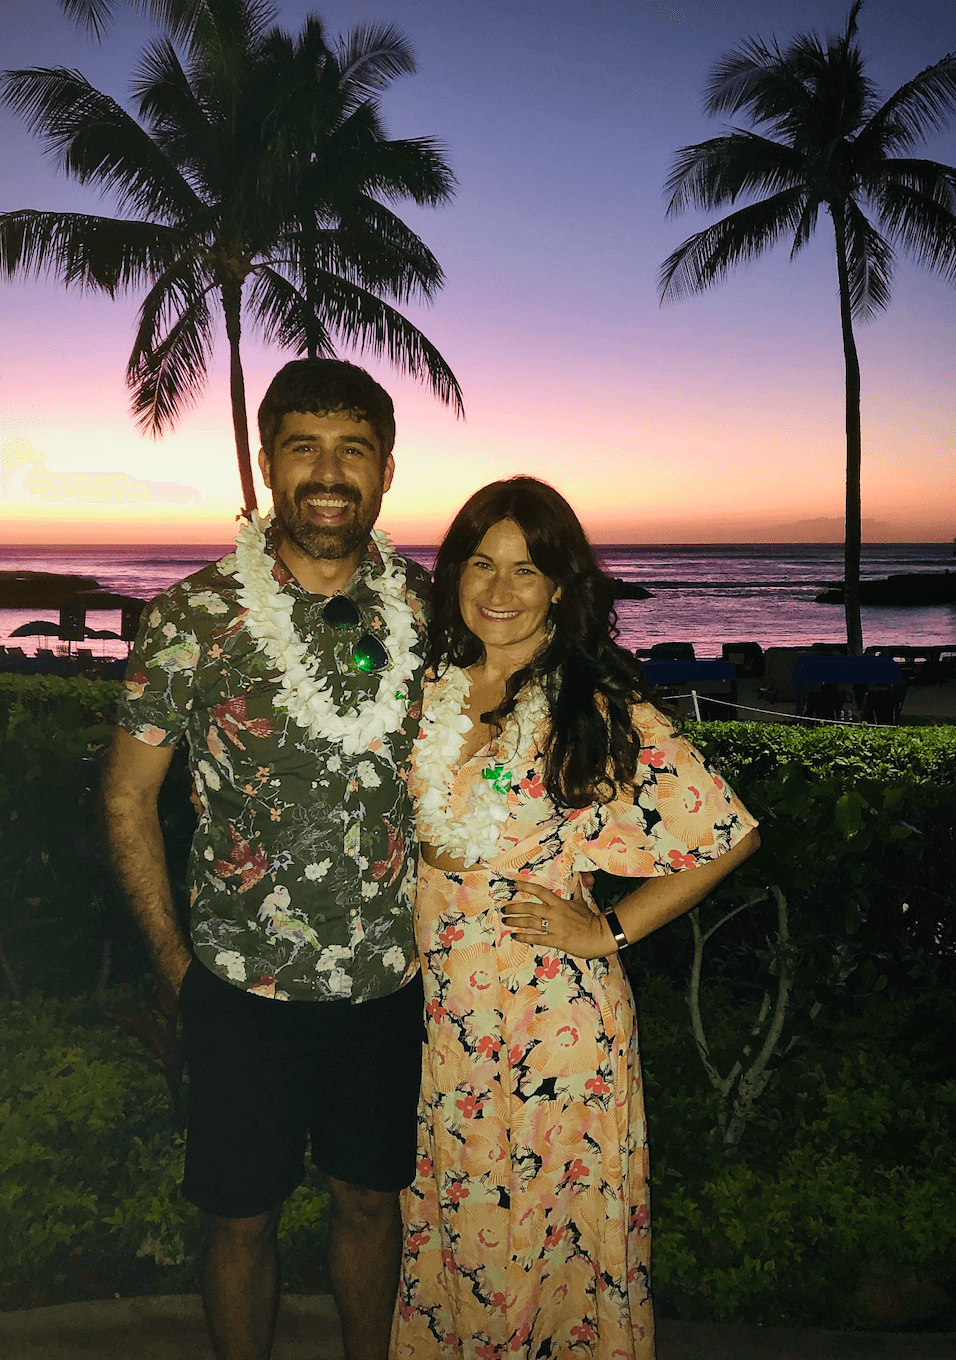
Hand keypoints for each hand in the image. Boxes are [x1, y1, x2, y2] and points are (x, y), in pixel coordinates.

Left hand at [501, 877, 616, 959]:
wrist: (602, 934)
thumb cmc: (592, 919)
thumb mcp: (582, 901)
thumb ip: (576, 889)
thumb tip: (578, 875)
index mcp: (560, 903)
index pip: (540, 891)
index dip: (526, 887)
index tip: (514, 885)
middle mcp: (555, 913)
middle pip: (530, 908)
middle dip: (515, 908)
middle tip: (504, 908)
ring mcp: (555, 927)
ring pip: (530, 923)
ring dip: (516, 921)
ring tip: (506, 921)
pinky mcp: (557, 941)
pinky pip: (537, 938)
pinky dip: (525, 937)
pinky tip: (516, 936)